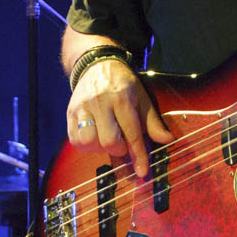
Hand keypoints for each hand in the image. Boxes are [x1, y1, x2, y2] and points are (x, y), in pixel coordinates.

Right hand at [66, 55, 173, 178]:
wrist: (97, 64)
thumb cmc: (123, 84)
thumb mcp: (142, 98)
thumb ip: (152, 122)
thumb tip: (166, 140)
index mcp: (122, 98)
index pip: (132, 132)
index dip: (138, 155)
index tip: (143, 172)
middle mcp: (100, 102)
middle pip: (108, 141)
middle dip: (118, 150)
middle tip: (121, 143)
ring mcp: (82, 107)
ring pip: (88, 141)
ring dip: (99, 148)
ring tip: (106, 138)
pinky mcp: (70, 112)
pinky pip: (75, 139)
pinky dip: (86, 145)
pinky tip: (94, 136)